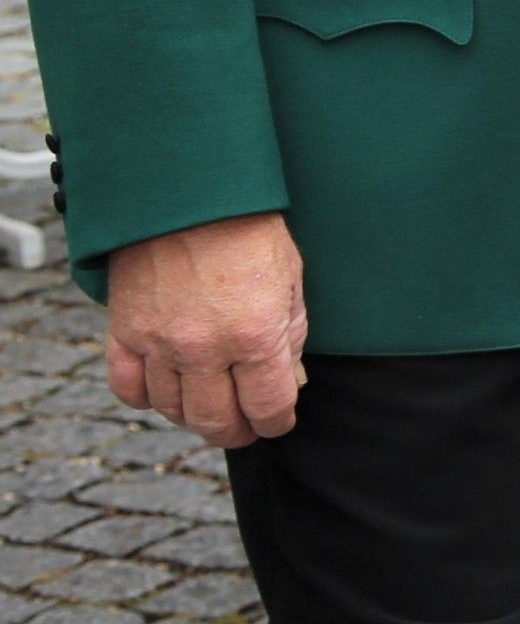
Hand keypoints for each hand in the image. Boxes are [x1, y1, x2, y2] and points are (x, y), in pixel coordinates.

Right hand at [105, 211, 307, 448]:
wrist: (189, 190)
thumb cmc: (249, 227)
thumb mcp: (292, 276)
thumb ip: (289, 332)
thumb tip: (286, 378)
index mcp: (255, 335)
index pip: (267, 407)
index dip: (277, 423)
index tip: (278, 423)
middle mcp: (204, 348)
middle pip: (217, 421)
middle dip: (237, 432)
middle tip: (245, 429)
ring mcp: (159, 344)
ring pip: (172, 410)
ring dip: (193, 416)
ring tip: (209, 407)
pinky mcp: (124, 333)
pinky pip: (129, 389)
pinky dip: (147, 398)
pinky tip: (165, 390)